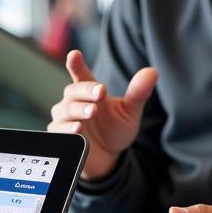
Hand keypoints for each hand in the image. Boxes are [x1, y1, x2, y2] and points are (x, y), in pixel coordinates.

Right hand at [47, 50, 157, 180]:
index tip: (74, 55)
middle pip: (73, 91)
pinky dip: (67, 129)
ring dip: (78, 110)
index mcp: (89, 91)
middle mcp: (73, 102)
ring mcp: (64, 119)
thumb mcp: (130, 112)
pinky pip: (59, 130)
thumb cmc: (115, 129)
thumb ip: (138, 93)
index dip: (76, 64)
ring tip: (91, 111)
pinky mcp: (60, 136)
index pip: (80, 74)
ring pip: (65, 110)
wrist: (107, 157)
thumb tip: (152, 71)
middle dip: (86, 91)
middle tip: (101, 92)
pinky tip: (77, 129)